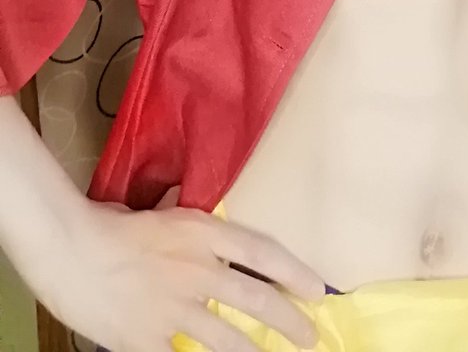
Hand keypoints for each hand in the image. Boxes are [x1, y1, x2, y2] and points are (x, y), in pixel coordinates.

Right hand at [38, 194, 324, 351]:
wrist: (69, 249)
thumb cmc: (109, 224)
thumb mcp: (159, 213)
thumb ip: (185, 220)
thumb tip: (196, 210)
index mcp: (204, 232)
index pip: (264, 252)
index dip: (295, 273)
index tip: (317, 290)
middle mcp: (199, 269)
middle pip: (257, 299)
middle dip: (290, 322)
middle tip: (311, 337)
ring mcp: (175, 307)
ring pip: (228, 339)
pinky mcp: (148, 339)